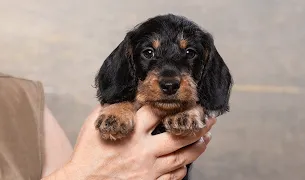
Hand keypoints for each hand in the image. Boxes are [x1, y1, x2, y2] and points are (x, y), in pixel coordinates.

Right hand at [42, 105, 215, 179]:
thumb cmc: (88, 153)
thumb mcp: (95, 124)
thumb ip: (114, 109)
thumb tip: (128, 97)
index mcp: (132, 131)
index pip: (158, 112)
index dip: (173, 103)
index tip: (185, 99)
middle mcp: (144, 150)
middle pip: (178, 135)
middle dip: (198, 125)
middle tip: (210, 118)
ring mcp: (149, 169)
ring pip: (181, 156)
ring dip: (197, 146)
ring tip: (207, 137)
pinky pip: (173, 176)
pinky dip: (183, 168)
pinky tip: (187, 162)